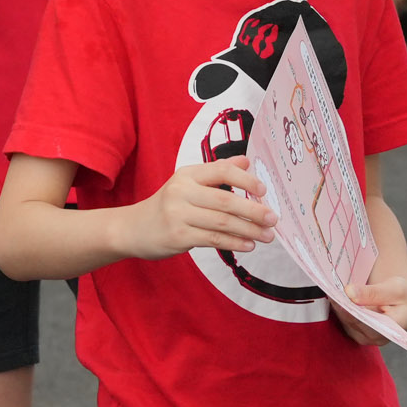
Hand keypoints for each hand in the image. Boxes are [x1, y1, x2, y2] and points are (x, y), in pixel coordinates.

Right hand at [121, 161, 276, 258]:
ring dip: (248, 230)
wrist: (133, 228)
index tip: (264, 190)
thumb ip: (216, 172)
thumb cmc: (167, 206)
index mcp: (187, 174)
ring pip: (222, 222)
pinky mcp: (177, 236)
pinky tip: (248, 245)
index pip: (221, 171)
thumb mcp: (187, 183)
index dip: (245, 180)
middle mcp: (181, 191)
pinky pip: (212, 239)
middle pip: (225, 200)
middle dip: (253, 211)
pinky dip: (233, 242)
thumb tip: (247, 162)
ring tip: (267, 236)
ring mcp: (178, 214)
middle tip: (273, 218)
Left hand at [331, 274, 406, 348]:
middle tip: (331, 291)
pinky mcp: (357, 332)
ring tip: (332, 290)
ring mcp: (366, 337)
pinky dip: (339, 308)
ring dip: (338, 307)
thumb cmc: (404, 295)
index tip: (339, 300)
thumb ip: (373, 292)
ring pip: (347, 323)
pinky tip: (335, 296)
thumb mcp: (395, 288)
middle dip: (342, 307)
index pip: (369, 327)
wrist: (405, 301)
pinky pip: (345, 320)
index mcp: (393, 331)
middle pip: (354, 324)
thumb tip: (349, 293)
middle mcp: (378, 338)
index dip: (352, 314)